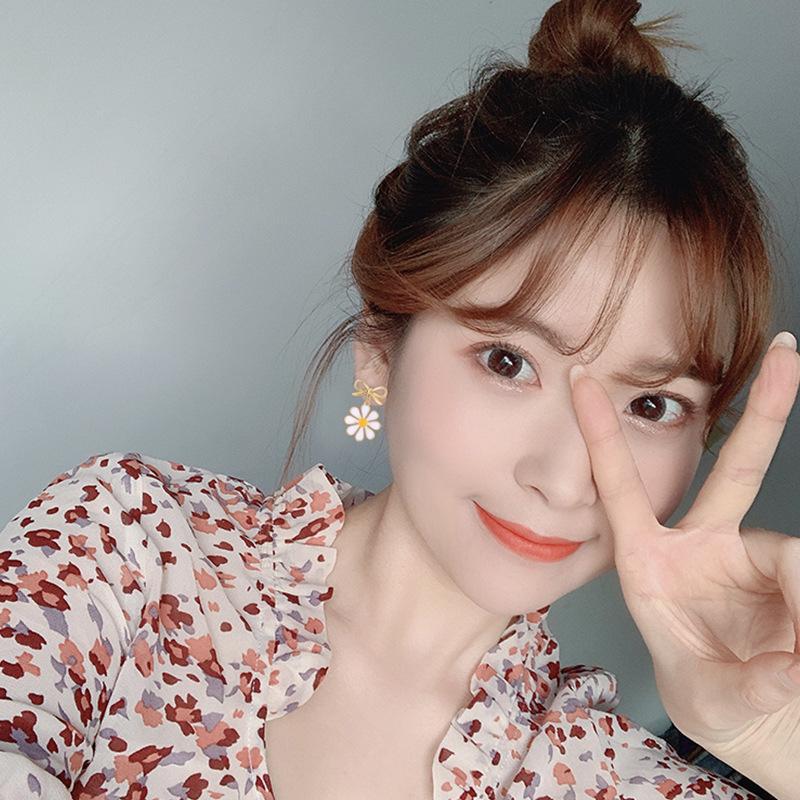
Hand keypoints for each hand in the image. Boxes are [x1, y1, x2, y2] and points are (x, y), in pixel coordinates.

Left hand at [568, 332, 799, 771]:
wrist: (736, 704)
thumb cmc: (703, 687)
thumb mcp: (708, 695)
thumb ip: (747, 688)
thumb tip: (792, 673)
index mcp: (647, 560)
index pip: (619, 485)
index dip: (600, 432)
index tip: (580, 376)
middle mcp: (701, 542)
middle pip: (737, 470)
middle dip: (764, 411)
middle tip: (785, 350)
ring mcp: (748, 551)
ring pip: (794, 557)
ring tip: (787, 663)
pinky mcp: (786, 570)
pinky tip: (793, 658)